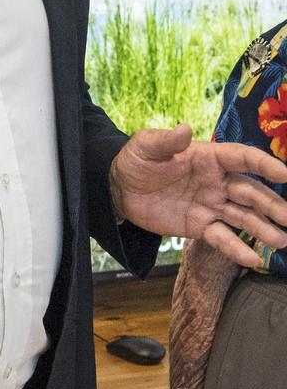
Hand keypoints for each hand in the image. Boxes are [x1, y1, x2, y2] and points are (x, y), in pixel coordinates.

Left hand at [109, 123, 286, 265]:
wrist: (119, 189)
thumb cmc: (136, 160)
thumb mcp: (146, 147)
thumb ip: (166, 141)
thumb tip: (185, 129)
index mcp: (208, 157)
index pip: (242, 158)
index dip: (264, 164)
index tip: (284, 174)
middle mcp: (217, 182)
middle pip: (251, 192)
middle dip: (273, 203)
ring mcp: (211, 205)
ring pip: (244, 217)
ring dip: (264, 228)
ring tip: (281, 240)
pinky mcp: (200, 226)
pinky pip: (222, 238)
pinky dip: (237, 248)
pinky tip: (253, 258)